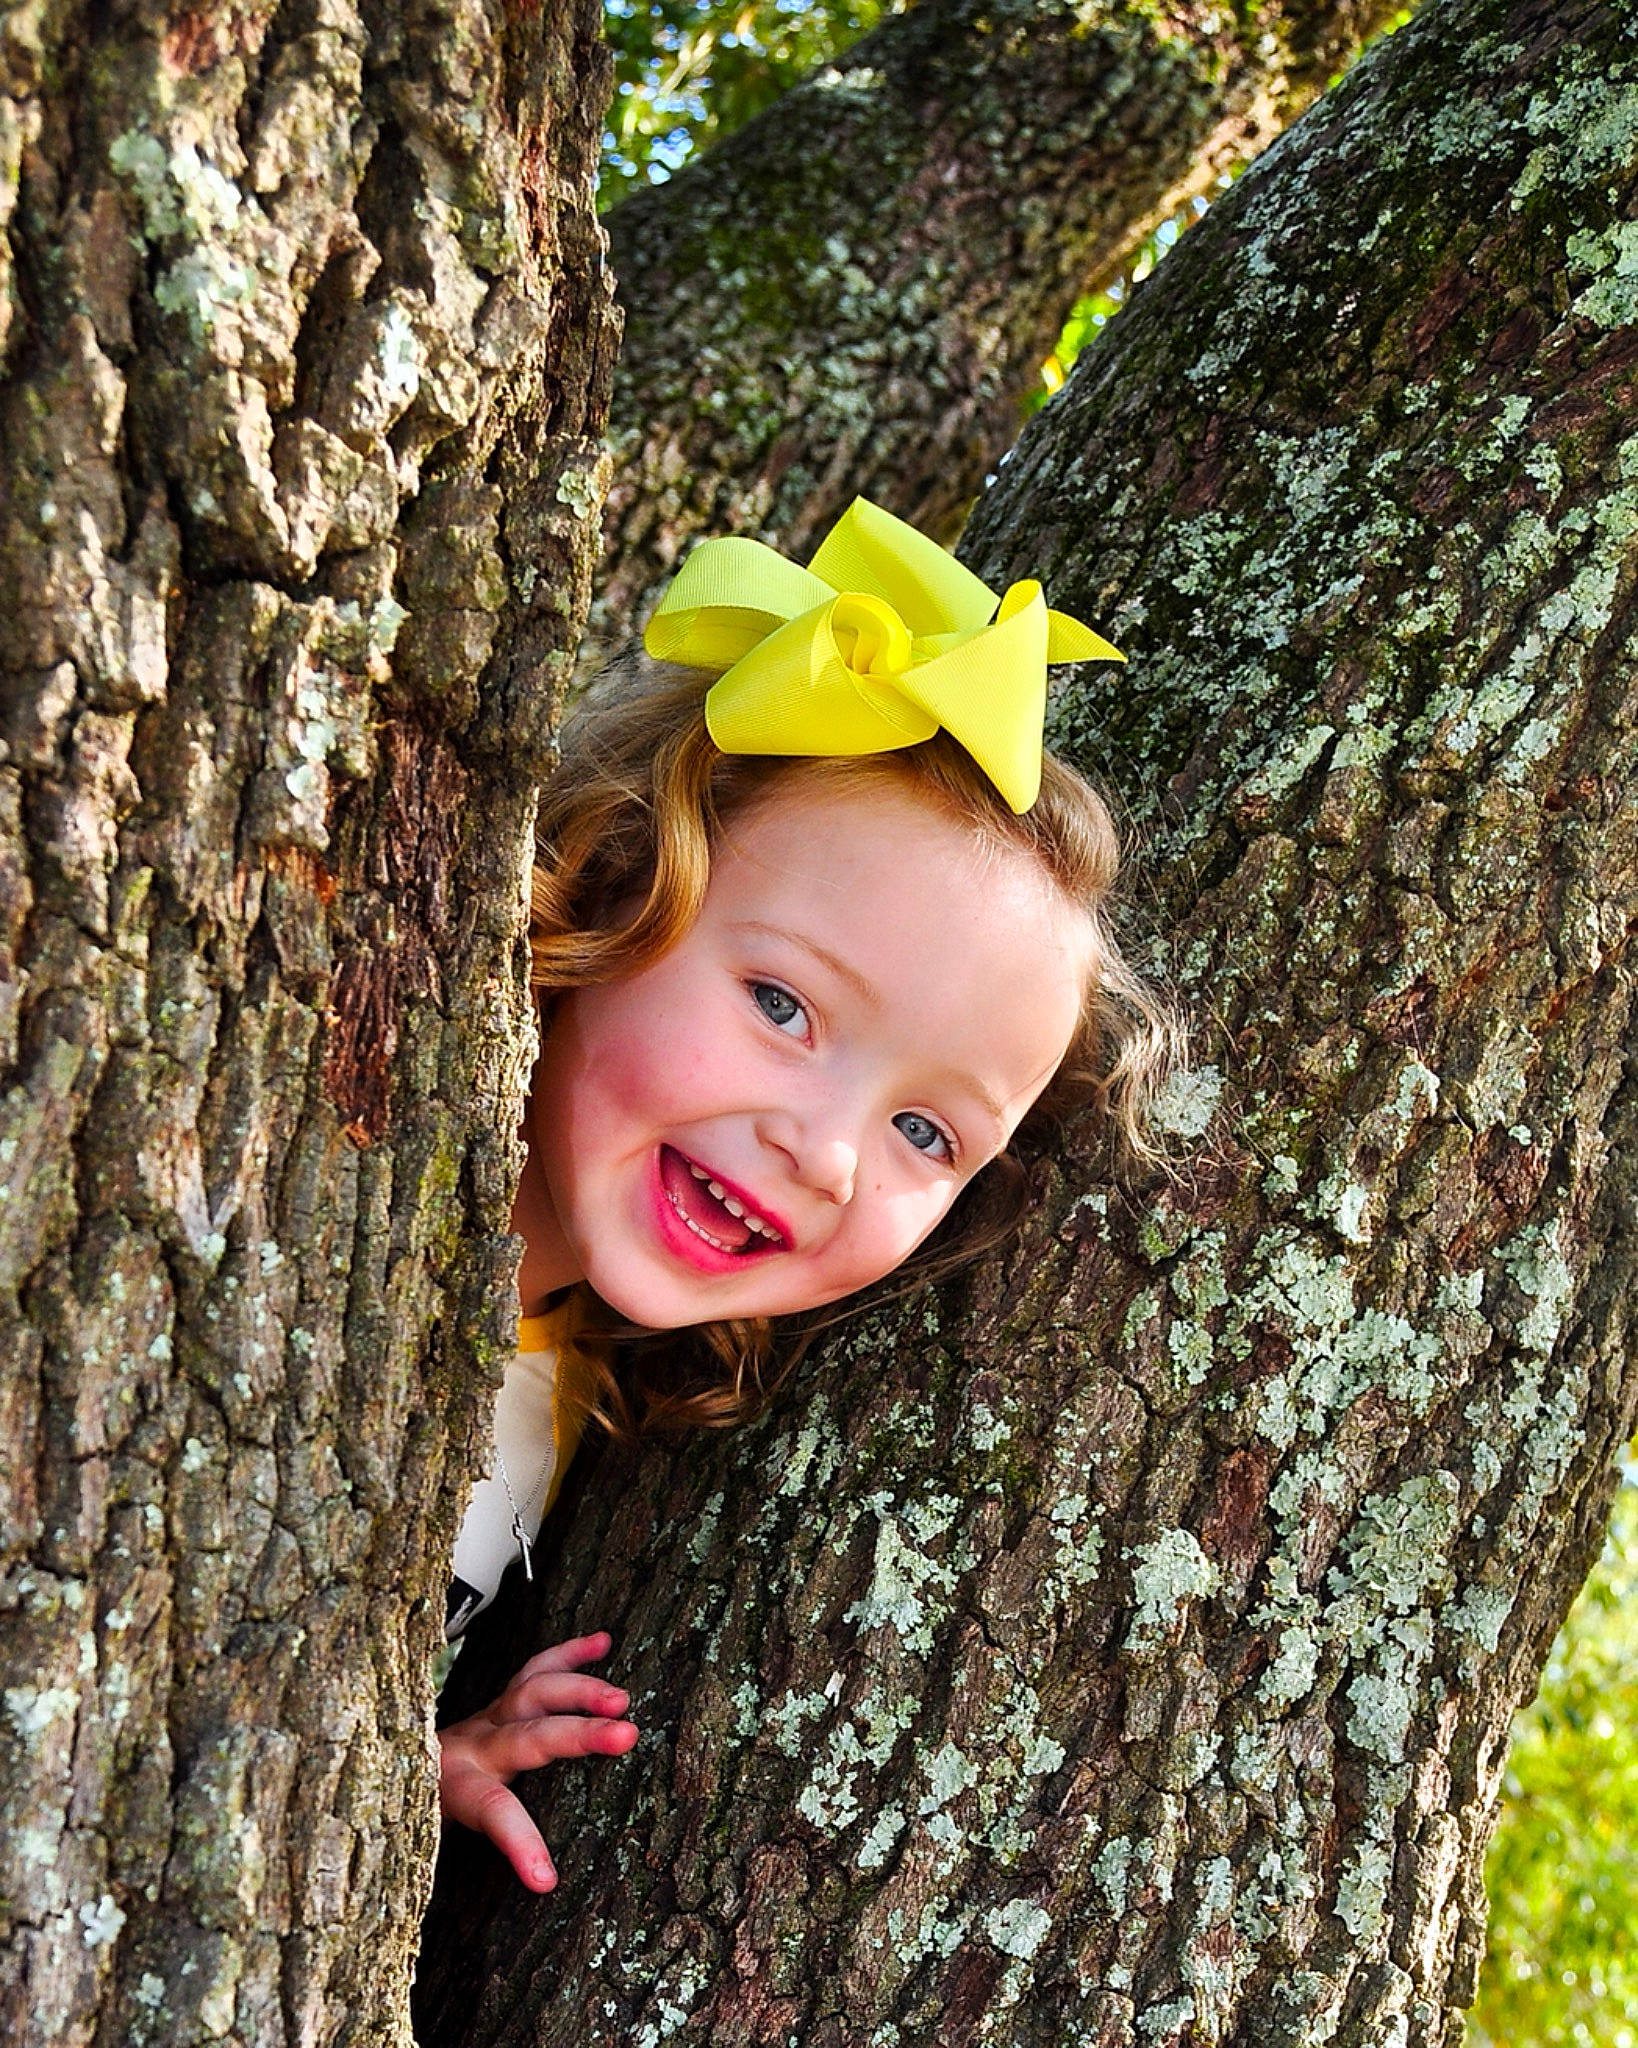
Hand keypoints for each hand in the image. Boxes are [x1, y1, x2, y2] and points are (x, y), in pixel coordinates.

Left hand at [437, 1630, 638, 1889]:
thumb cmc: (418, 1815)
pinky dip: (569, 1654)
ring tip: (621, 1697)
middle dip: (578, 1734)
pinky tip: (603, 1641)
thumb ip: (472, 1856)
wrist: (391, 1765)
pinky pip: (536, 1668)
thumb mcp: (431, 1842)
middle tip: (627, 1735)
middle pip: (529, 1734)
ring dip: (581, 1689)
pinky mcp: (501, 1699)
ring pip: (535, 1690)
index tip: (548, 1878)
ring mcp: (488, 1715)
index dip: (520, 1841)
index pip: (490, 1808)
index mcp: (455, 1786)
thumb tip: (529, 1894)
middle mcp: (474, 1744)